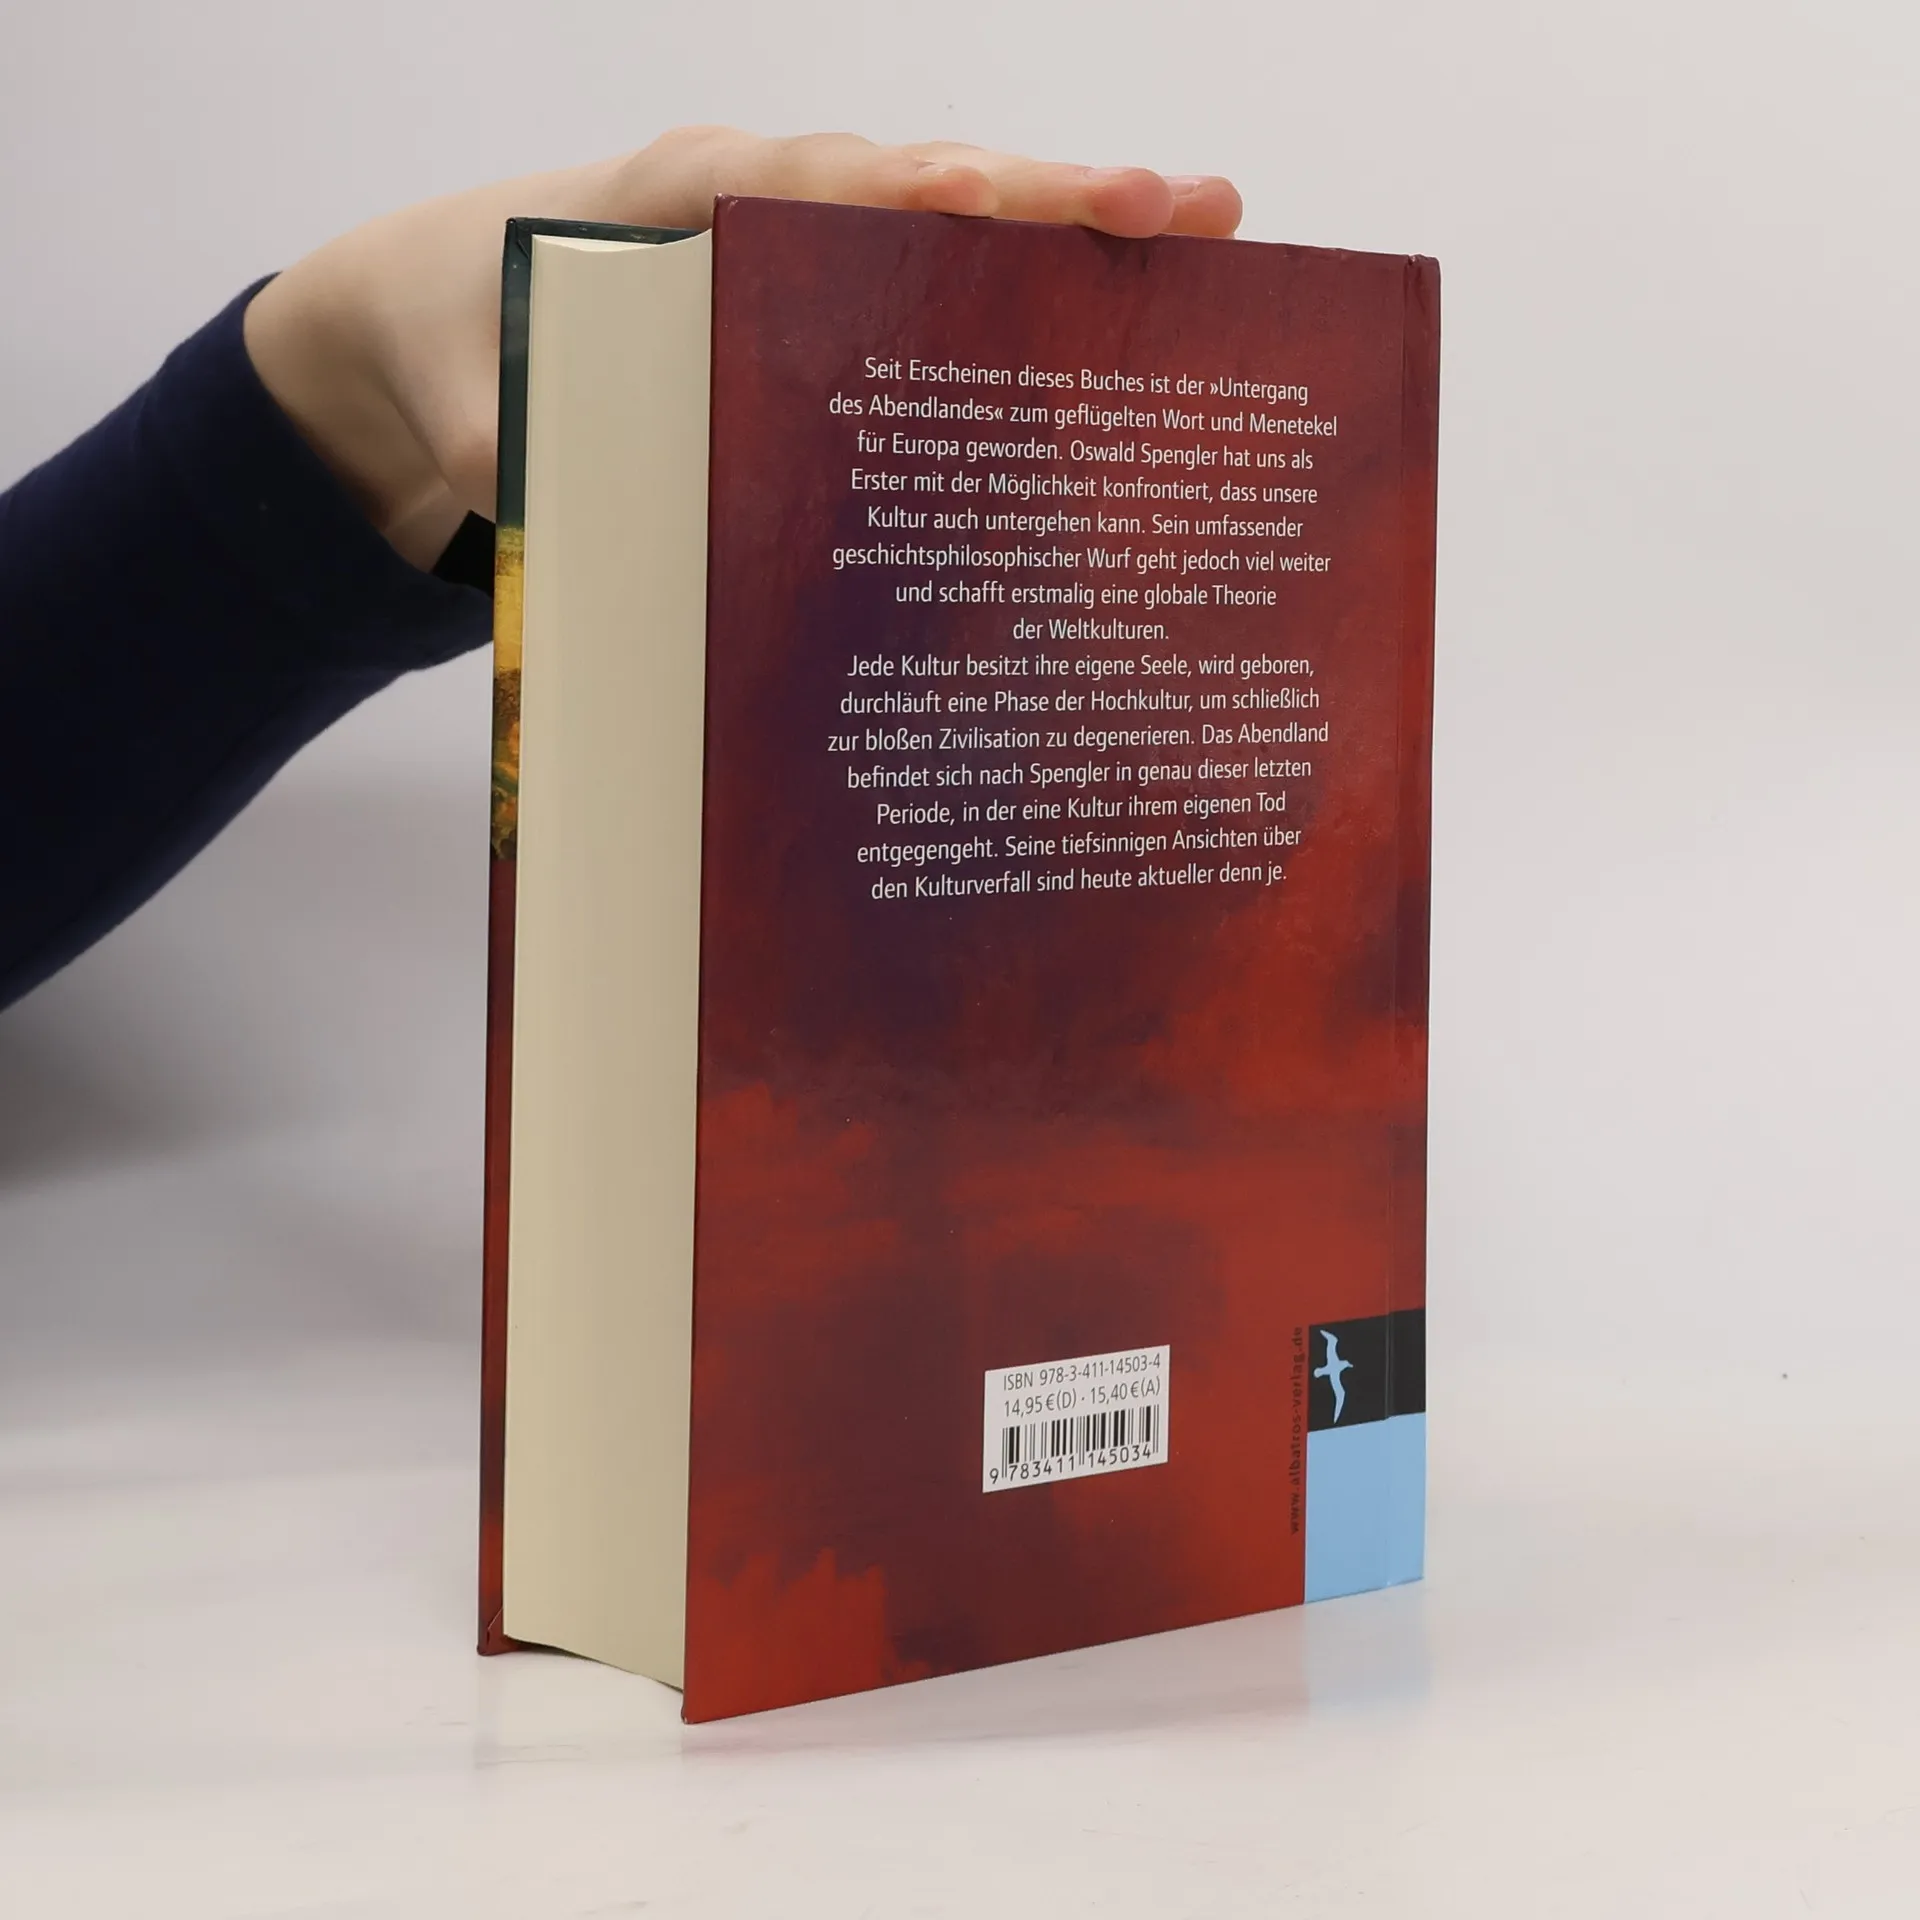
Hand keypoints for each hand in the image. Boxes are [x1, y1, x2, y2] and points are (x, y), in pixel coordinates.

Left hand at [243, 129, 1242, 567]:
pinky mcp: (817, 309)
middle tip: (1183, 206)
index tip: (980, 198)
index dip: (892, 194)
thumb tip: (571, 516)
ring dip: (1069, 240)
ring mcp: (800, 254)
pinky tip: (1109, 331)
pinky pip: (931, 291)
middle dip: (1049, 197)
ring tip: (1198, 244)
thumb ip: (507, 449)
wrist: (428, 325)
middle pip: (920, 188)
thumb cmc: (451, 334)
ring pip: (949, 231)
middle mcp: (757, 208)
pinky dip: (1020, 301)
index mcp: (670, 201)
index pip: (800, 185)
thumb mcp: (458, 399)